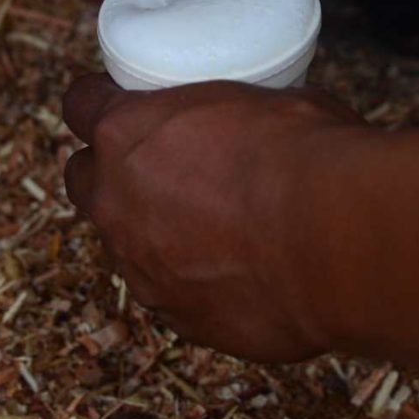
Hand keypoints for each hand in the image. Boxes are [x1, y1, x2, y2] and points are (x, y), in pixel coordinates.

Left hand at [61, 74, 362, 362]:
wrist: (338, 245)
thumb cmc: (307, 158)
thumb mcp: (270, 101)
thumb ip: (235, 115)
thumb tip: (257, 120)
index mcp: (127, 132)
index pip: (79, 103)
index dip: (98, 100)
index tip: (118, 101)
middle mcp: (115, 201)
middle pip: (82, 178)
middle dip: (108, 171)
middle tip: (158, 164)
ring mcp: (140, 266)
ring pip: (123, 242)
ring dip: (151, 230)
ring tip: (211, 224)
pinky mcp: (175, 317)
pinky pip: (169, 291)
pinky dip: (191, 279)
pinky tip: (238, 269)